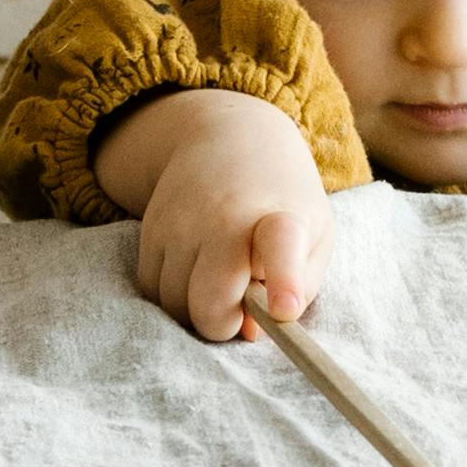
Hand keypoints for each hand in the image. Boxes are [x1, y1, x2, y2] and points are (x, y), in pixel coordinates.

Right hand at [98, 88, 333, 337]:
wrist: (230, 136)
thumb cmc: (282, 200)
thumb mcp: (315, 236)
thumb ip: (298, 288)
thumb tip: (252, 330)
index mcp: (281, 220)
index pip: (280, 247)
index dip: (283, 282)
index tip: (283, 308)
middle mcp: (225, 218)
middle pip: (209, 305)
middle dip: (224, 323)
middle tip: (242, 305)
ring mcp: (182, 222)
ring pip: (175, 304)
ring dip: (196, 308)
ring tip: (219, 281)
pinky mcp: (150, 227)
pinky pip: (152, 289)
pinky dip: (172, 294)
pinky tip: (194, 271)